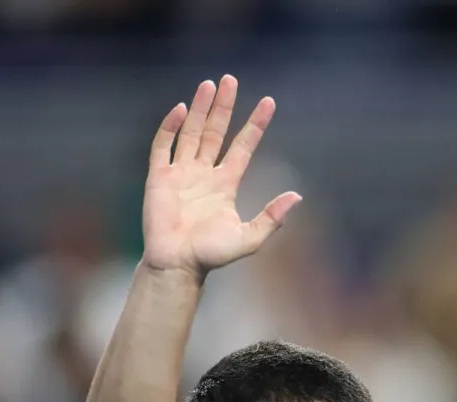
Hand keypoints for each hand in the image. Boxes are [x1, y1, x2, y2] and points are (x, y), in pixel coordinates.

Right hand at [142, 75, 301, 276]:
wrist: (178, 265)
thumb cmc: (211, 255)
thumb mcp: (250, 237)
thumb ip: (272, 217)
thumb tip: (297, 196)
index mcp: (226, 184)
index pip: (243, 146)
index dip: (255, 125)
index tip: (269, 102)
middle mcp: (204, 174)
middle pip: (216, 132)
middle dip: (224, 106)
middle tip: (230, 80)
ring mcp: (180, 173)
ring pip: (192, 132)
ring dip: (200, 109)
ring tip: (209, 84)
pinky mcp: (159, 177)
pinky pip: (163, 146)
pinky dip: (171, 127)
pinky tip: (181, 110)